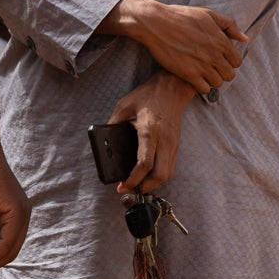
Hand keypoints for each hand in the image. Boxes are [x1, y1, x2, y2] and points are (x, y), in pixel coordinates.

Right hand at [105, 0, 247, 93]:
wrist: (156, 23)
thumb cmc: (181, 16)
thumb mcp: (208, 14)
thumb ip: (229, 25)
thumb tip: (245, 39)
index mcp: (221, 41)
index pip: (237, 62)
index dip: (229, 62)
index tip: (219, 60)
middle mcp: (215, 55)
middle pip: (229, 75)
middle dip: (222, 73)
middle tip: (211, 69)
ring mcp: (202, 65)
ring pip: (217, 84)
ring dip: (211, 80)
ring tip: (202, 74)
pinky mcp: (188, 74)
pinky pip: (204, 89)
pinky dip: (201, 87)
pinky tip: (194, 79)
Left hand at [108, 73, 196, 193]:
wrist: (171, 88)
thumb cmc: (147, 96)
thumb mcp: (123, 106)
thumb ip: (112, 124)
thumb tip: (103, 142)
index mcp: (149, 131)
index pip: (145, 163)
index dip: (134, 179)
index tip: (123, 186)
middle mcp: (164, 140)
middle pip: (160, 175)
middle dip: (145, 187)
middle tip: (130, 189)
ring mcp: (173, 144)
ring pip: (168, 174)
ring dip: (154, 184)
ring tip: (138, 185)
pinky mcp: (176, 145)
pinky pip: (170, 167)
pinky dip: (160, 176)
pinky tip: (148, 176)